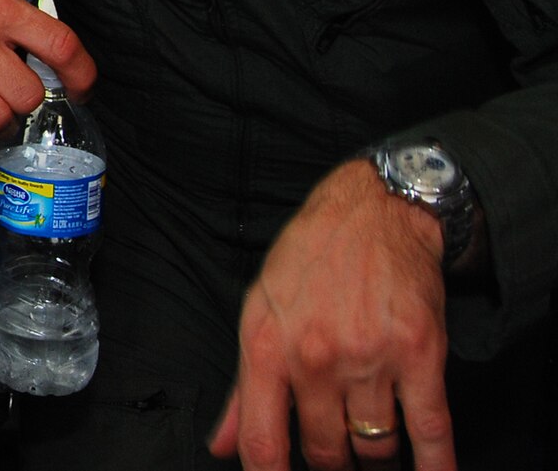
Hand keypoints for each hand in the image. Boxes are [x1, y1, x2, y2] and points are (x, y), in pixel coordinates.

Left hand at [209, 160, 454, 470]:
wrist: (372, 213)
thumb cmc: (309, 260)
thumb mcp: (258, 310)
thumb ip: (242, 387)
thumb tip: (221, 446)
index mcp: (267, 348)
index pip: (263, 442)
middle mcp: (315, 358)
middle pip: (324, 451)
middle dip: (329, 462)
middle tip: (334, 452)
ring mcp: (369, 358)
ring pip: (373, 446)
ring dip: (372, 456)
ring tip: (369, 443)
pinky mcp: (419, 355)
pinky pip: (430, 430)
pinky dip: (436, 465)